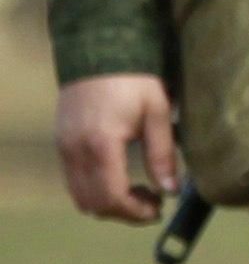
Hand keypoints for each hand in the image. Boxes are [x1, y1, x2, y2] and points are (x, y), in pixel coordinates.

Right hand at [54, 75, 174, 223]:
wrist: (100, 51)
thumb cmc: (134, 80)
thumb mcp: (158, 112)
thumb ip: (162, 153)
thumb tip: (172, 189)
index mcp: (101, 144)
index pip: (111, 196)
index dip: (134, 212)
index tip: (157, 210)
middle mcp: (75, 151)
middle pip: (92, 203)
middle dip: (123, 212)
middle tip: (152, 204)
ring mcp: (63, 148)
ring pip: (79, 196)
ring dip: (108, 203)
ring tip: (139, 192)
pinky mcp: (61, 143)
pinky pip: (73, 180)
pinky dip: (95, 189)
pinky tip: (120, 177)